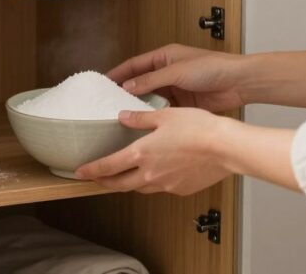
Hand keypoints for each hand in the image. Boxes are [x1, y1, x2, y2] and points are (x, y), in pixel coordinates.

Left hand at [73, 108, 236, 194]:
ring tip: (125, 177)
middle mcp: (150, 174)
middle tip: (95, 180)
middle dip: (105, 183)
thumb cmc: (197, 128)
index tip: (80, 173)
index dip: (92, 170)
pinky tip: (159, 173)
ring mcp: (166, 184)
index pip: (108, 166)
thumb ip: (140, 118)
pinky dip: (154, 182)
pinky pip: (161, 188)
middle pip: (120, 184)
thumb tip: (123, 117)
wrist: (225, 148)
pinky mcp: (181, 190)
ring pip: (140, 188)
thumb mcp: (165, 116)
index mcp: (141, 154)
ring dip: (129, 183)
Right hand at [108, 44, 248, 112]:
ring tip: (123, 117)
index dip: (119, 73)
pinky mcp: (184, 104)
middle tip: (109, 104)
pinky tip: (145, 124)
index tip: (103, 83)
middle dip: (127, 92)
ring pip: (152, 98)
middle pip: (141, 82)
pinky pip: (164, 109)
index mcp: (165, 56)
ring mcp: (176, 88)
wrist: (239, 83)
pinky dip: (155, 115)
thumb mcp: (176, 71)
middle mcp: (168, 72)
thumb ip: (151, 80)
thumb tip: (128, 86)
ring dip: (141, 106)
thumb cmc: (212, 68)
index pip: (135, 64)